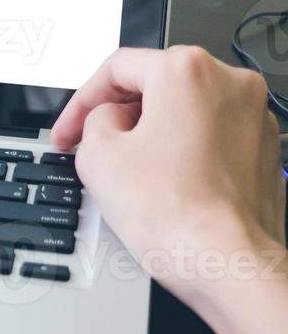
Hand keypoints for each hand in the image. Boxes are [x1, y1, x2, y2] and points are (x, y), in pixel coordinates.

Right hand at [53, 46, 285, 311]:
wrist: (228, 264)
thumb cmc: (174, 214)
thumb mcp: (97, 155)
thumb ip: (94, 119)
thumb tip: (110, 120)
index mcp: (187, 71)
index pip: (116, 69)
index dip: (79, 103)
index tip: (67, 131)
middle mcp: (230, 84)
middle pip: (155, 86)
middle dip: (118, 115)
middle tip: (89, 146)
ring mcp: (256, 117)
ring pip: (186, 111)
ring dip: (152, 133)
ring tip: (128, 171)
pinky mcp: (266, 150)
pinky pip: (212, 136)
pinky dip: (185, 151)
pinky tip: (163, 183)